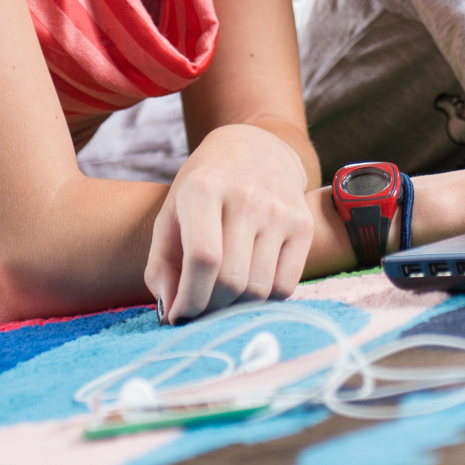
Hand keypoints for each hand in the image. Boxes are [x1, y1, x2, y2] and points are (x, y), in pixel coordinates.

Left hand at [147, 123, 311, 322]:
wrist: (255, 148)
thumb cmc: (204, 188)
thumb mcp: (171, 214)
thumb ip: (161, 266)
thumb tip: (173, 316)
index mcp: (205, 189)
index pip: (203, 259)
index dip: (190, 299)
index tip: (180, 316)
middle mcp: (247, 197)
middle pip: (231, 281)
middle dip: (210, 308)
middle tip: (200, 311)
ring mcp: (280, 211)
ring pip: (259, 289)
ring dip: (236, 307)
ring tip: (221, 297)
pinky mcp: (303, 225)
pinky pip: (285, 286)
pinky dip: (263, 299)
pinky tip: (248, 285)